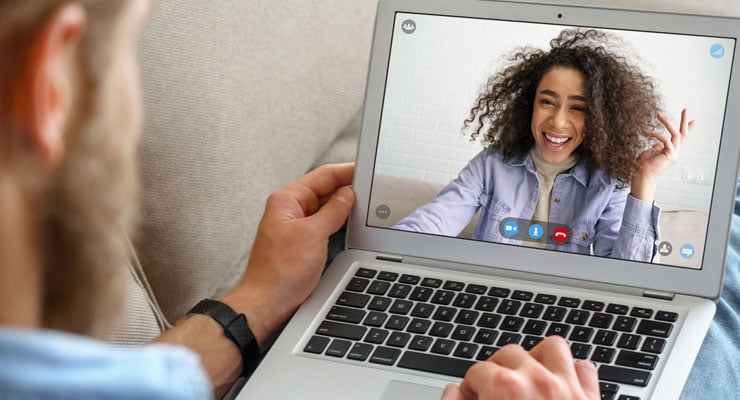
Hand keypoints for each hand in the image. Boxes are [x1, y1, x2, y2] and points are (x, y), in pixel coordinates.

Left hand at [220, 163, 354, 348]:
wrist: (267, 304)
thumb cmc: (279, 272)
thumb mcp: (314, 234)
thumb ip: (333, 211)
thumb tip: (347, 195)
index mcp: (287, 201)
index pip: (322, 176)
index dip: (345, 171)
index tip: (364, 169)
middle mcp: (289, 211)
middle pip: (324, 191)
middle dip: (346, 189)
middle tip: (370, 190)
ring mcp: (295, 227)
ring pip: (324, 209)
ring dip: (343, 208)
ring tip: (364, 207)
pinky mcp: (300, 244)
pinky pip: (323, 226)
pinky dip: (337, 224)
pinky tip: (350, 226)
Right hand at [441, 336, 598, 399]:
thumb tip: (451, 392)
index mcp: (504, 388)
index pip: (477, 372)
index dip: (470, 387)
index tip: (470, 399)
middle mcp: (537, 381)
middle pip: (509, 354)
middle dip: (498, 370)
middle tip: (493, 392)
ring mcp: (568, 389)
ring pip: (552, 349)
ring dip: (538, 359)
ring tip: (527, 377)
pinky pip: (585, 371)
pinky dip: (574, 373)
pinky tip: (563, 384)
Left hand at [631, 109, 694, 201]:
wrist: (641, 176)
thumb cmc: (642, 166)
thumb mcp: (650, 152)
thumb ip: (657, 147)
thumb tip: (659, 141)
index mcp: (671, 152)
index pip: (681, 138)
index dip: (687, 129)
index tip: (692, 120)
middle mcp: (675, 153)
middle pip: (683, 134)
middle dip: (684, 121)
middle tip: (685, 109)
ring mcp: (673, 154)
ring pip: (676, 134)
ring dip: (667, 123)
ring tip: (659, 115)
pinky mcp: (669, 155)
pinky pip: (665, 140)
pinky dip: (656, 134)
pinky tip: (646, 132)